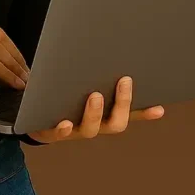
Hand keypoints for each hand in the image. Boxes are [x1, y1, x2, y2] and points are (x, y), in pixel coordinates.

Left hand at [26, 76, 164, 143]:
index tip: (159, 107)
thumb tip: (118, 59)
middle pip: (115, 124)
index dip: (145, 113)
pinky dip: (64, 129)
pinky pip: (60, 134)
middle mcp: (94, 125)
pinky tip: (66, 122)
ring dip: (95, 113)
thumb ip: (99, 80)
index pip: (130, 114)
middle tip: (123, 81)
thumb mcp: (82, 89)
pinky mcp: (53, 132)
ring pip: (90, 129)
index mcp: (104, 116)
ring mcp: (75, 130)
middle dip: (122, 103)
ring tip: (95, 96)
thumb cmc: (65, 99)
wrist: (34, 115)